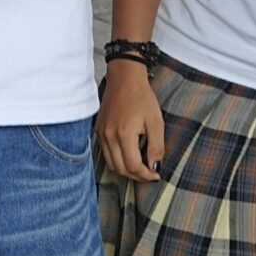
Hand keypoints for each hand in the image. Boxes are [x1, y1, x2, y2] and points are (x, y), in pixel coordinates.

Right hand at [96, 60, 166, 181]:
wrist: (124, 79)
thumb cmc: (142, 98)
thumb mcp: (156, 122)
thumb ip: (157, 147)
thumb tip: (155, 166)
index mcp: (124, 134)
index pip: (133, 166)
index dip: (146, 175)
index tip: (156, 175)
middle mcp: (108, 136)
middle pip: (120, 169)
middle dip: (137, 176)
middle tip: (150, 174)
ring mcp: (101, 134)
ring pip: (111, 163)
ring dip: (126, 170)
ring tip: (141, 167)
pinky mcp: (98, 130)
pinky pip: (106, 153)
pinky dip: (117, 160)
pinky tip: (129, 156)